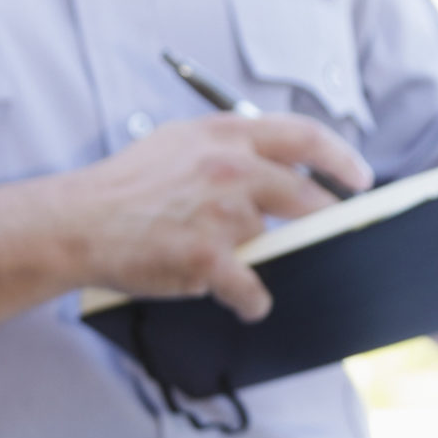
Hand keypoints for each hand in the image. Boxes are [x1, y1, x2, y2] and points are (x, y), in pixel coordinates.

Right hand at [62, 113, 370, 320]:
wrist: (79, 222)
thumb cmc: (123, 187)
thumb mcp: (178, 141)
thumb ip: (227, 146)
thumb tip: (272, 162)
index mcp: (226, 135)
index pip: (304, 137)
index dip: (341, 157)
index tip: (359, 177)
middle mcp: (231, 168)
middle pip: (305, 196)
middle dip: (322, 219)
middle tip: (327, 232)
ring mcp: (223, 213)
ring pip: (273, 244)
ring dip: (261, 259)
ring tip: (233, 265)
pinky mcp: (209, 257)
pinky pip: (253, 289)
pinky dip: (252, 301)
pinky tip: (245, 302)